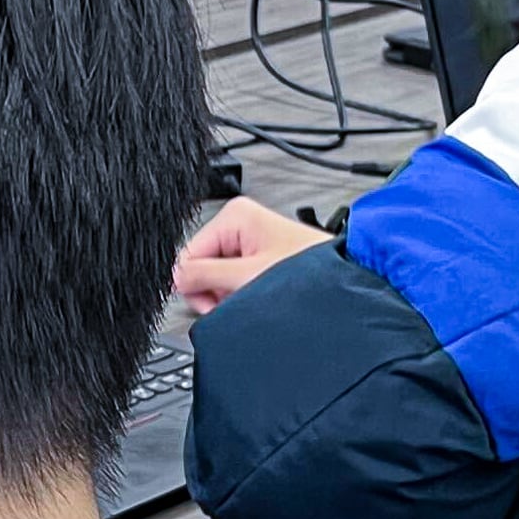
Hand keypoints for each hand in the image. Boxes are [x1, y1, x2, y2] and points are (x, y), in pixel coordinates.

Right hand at [175, 197, 332, 315]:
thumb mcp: (247, 277)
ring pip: (218, 277)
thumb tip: (173, 277)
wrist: (344, 285)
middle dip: (215, 291)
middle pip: (202, 266)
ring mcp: (252, 242)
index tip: (210, 301)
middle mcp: (242, 225)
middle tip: (236, 302)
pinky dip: (242, 296)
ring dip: (229, 296)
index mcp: (234, 216)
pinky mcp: (261, 259)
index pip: (189, 254)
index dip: (195, 283)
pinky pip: (235, 281)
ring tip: (253, 301)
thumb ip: (204, 275)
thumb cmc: (310, 273)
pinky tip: (259, 300)